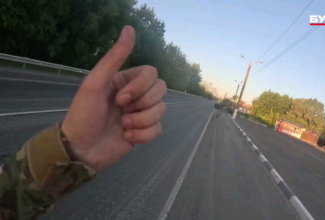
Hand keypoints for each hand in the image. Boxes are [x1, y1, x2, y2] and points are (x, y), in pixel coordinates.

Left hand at [61, 26, 166, 171]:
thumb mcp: (95, 83)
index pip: (152, 73)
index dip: (140, 87)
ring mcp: (141, 113)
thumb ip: (114, 57)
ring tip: (123, 126)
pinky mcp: (144, 132)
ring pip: (161, 110)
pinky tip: (127, 137)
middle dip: (143, 104)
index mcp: (125, 80)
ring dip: (142, 120)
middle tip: (122, 112)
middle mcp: (136, 95)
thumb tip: (130, 28)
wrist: (80, 150)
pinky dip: (144, 135)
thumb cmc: (83, 115)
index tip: (120, 98)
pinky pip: (158, 129)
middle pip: (161, 90)